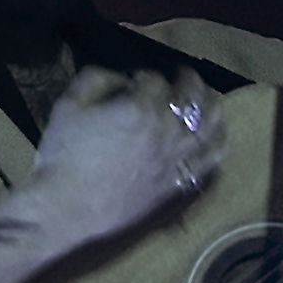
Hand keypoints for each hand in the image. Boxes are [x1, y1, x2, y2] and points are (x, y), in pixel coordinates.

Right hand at [27, 66, 228, 244]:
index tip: (135, 80)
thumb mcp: (69, 103)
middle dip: (187, 79)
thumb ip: (97, 78)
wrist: (66, 207)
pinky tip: (217, 133)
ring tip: (207, 96)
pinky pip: (212, 159)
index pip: (155, 79)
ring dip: (213, 103)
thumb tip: (123, 78)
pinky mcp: (178, 182)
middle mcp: (166, 131)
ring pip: (212, 123)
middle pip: (193, 94)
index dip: (145, 76)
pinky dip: (219, 141)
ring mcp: (176, 159)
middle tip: (181, 76)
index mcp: (140, 108)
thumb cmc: (63, 155)